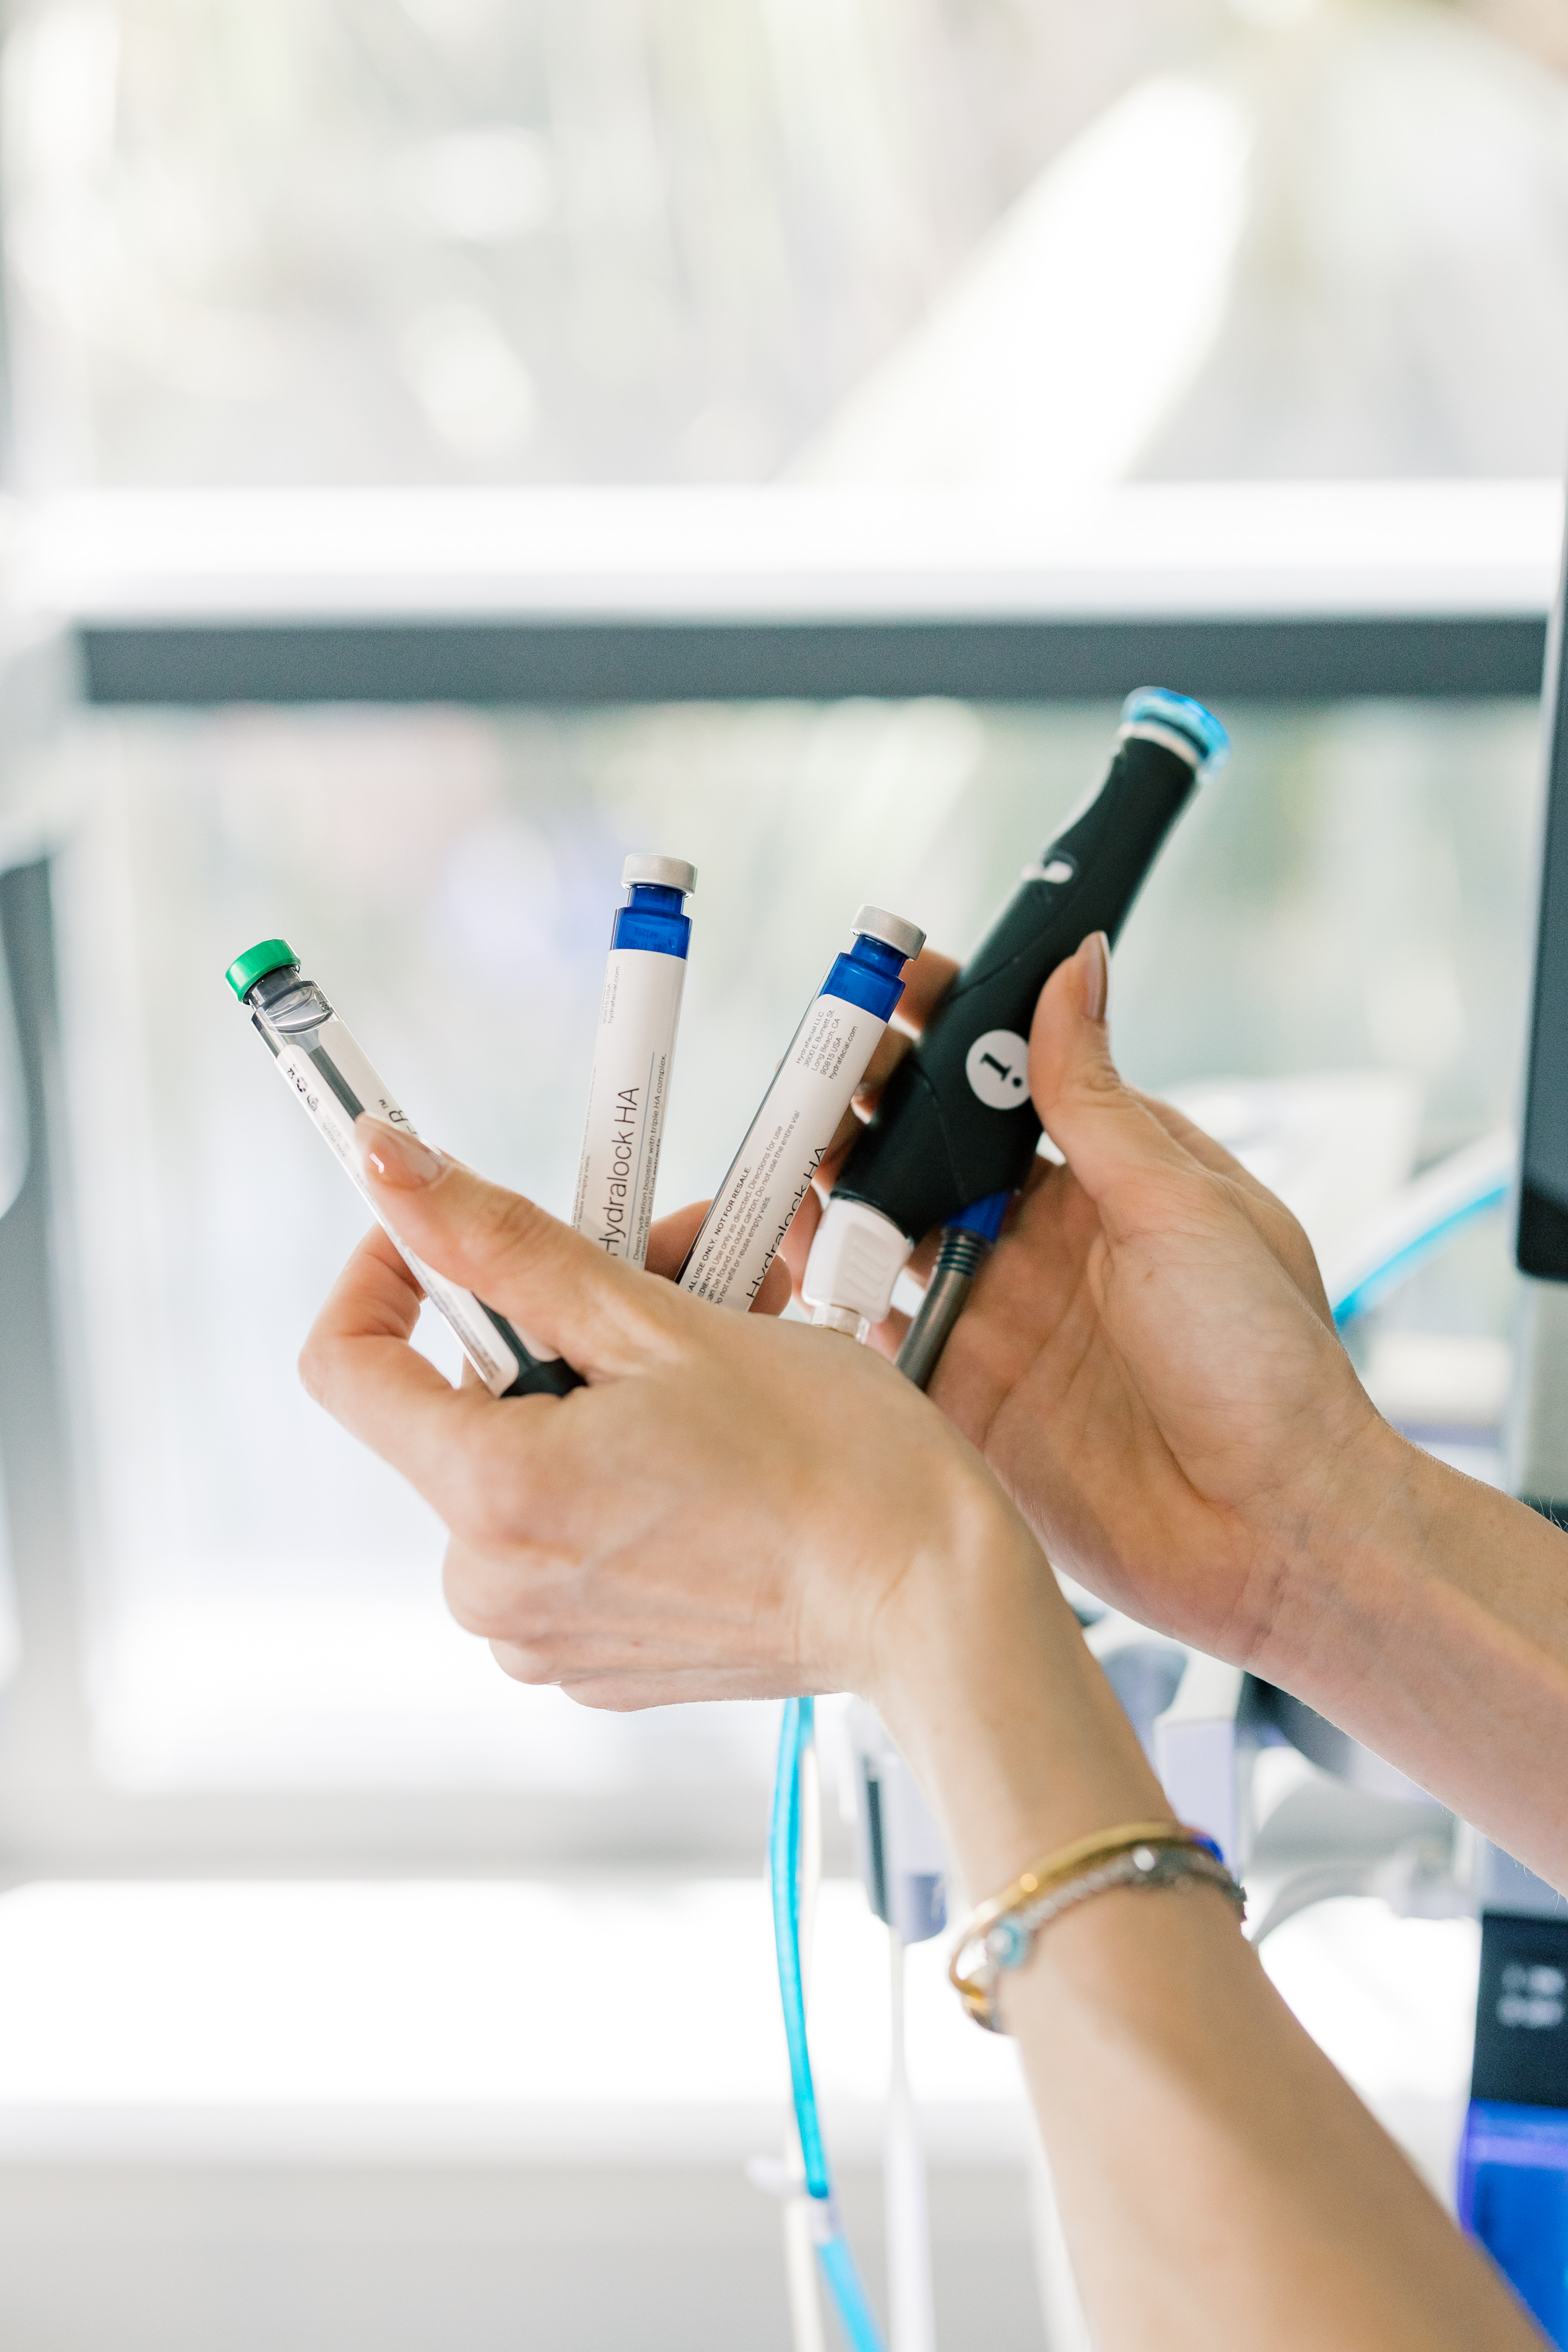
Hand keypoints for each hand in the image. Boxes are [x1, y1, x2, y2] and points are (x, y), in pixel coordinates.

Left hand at [297, 1123, 1040, 1716]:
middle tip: (668, 1274)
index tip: (437, 1231)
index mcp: (495, 1493)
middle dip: (550, 1325)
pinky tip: (712, 1446)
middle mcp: (494, 1583)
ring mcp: (544, 1635)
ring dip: (596, 1392)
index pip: (346, 1365)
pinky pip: (566, 1538)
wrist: (935, 1602)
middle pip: (460, 1407)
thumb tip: (389, 1169)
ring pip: (521, 1464)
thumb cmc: (832, 1464)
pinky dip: (618, 1473)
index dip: (382, 1274)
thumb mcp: (661, 1323)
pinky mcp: (595, 1662)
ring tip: (715, 1355)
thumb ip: (509, 1245)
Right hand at [783, 933, 1395, 1674]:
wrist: (1271, 1533)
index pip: (1007, 1078)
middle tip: (812, 1056)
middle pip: (930, 1148)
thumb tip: (1078, 964)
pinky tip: (790, 1246)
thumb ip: (1098, 1098)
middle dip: (867, 1096)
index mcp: (1109, 1177)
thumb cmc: (1265, 1362)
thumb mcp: (1183, 1207)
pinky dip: (824, 1289)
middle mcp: (1041, 1240)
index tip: (895, 974)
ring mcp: (995, 1315)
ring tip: (785, 1137)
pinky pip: (871, 1331)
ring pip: (886, 1229)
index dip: (948, 1026)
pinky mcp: (959, 1396)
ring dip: (834, 1181)